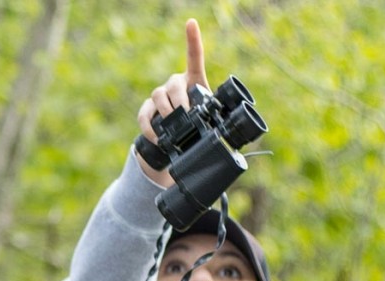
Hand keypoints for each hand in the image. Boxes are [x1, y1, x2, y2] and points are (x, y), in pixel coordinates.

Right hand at [135, 19, 208, 186]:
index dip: (192, 40)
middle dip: (179, 100)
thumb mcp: (212, 130)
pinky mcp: (146, 111)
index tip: (191, 23)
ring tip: (172, 127)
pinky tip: (156, 136)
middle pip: (174, 84)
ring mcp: (159, 98)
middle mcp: (176, 86)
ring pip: (159, 95)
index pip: (193, 58)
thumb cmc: (198, 133)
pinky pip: (145, 114)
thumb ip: (221, 132)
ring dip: (166, 111)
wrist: (174, 146)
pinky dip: (150, 126)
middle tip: (185, 115)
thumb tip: (239, 153)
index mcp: (195, 83)